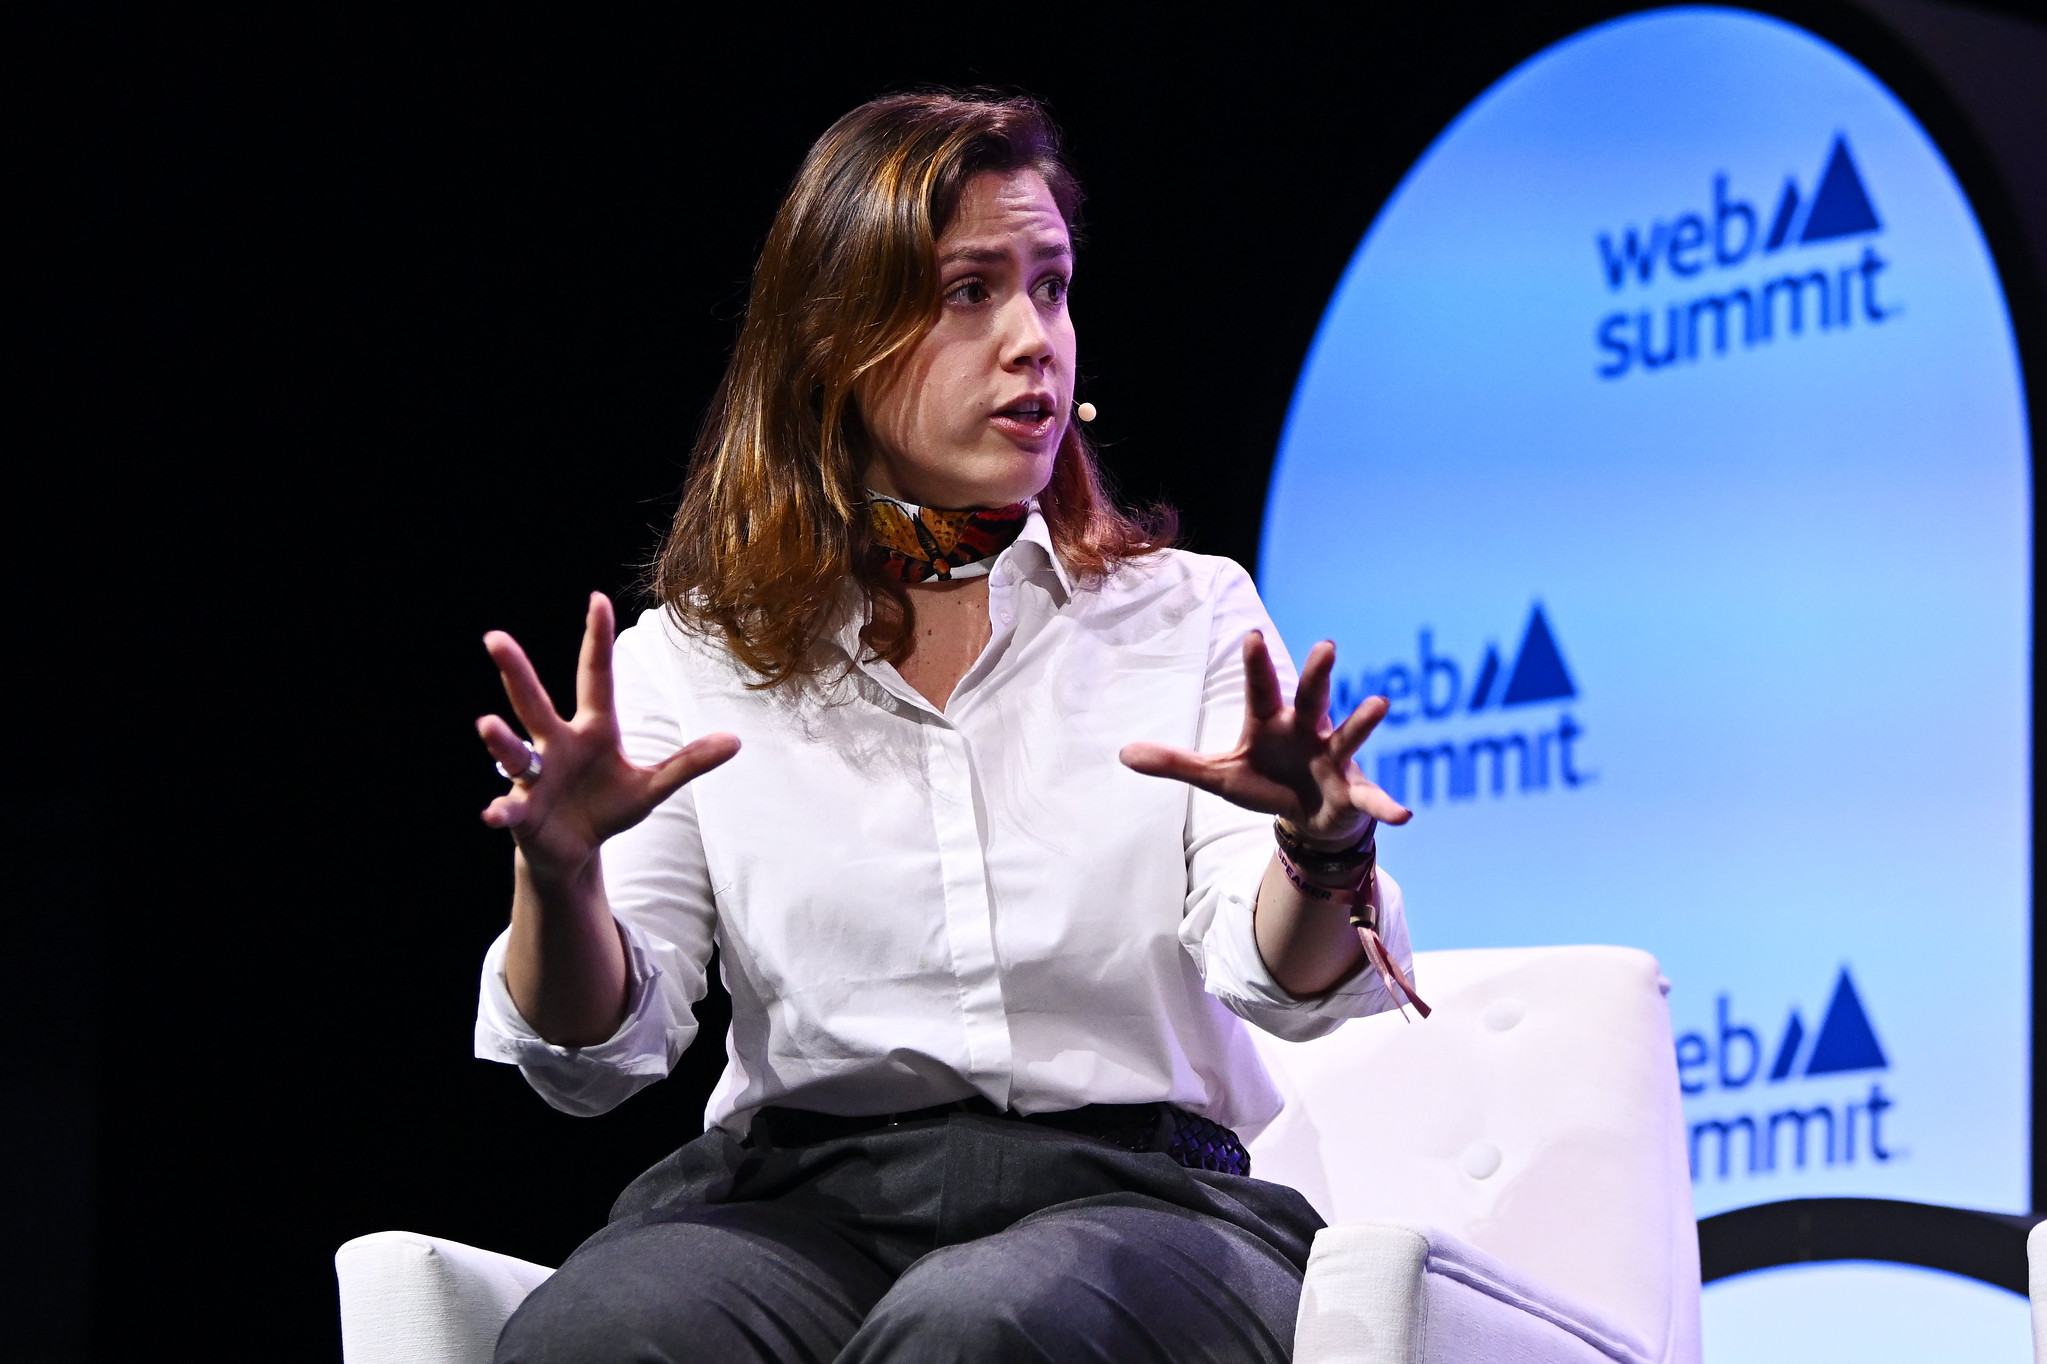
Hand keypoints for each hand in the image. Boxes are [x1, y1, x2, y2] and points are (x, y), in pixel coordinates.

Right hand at [476, 593, 739, 875]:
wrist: (573, 850)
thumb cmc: (607, 807)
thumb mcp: (652, 787)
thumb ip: (688, 763)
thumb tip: (736, 741)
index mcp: (592, 731)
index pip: (595, 677)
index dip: (596, 640)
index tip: (598, 599)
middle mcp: (555, 745)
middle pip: (534, 701)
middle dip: (515, 670)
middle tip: (495, 638)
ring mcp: (534, 777)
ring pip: (513, 750)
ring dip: (500, 739)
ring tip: (487, 724)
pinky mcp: (522, 811)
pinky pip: (508, 808)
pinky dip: (500, 810)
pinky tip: (493, 813)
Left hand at [1119, 632, 1409, 847]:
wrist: (1306, 816)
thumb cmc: (1264, 782)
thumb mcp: (1217, 775)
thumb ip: (1175, 763)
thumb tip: (1122, 754)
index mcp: (1270, 723)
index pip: (1260, 690)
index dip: (1256, 665)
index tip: (1250, 635)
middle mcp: (1306, 731)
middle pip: (1311, 697)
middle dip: (1317, 674)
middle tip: (1325, 645)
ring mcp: (1333, 758)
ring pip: (1348, 735)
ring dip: (1362, 721)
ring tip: (1379, 703)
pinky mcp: (1351, 791)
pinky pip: (1370, 799)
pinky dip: (1385, 806)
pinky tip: (1402, 815)